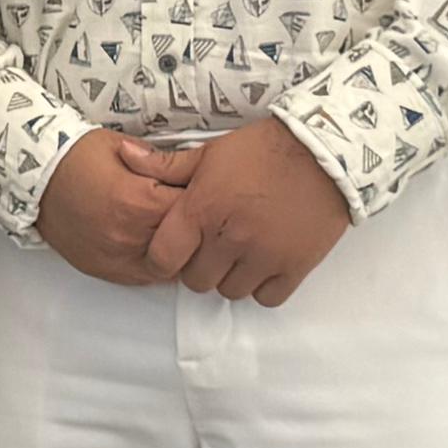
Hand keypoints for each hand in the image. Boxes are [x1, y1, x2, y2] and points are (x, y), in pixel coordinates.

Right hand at [34, 129, 202, 284]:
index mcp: (139, 203)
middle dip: (196, 228)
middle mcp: (130, 236)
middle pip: (186, 243)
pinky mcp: (103, 269)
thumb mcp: (124, 148)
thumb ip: (161, 164)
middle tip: (199, 214)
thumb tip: (189, 170)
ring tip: (180, 233)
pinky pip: (143, 277)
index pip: (194, 210)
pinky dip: (155, 264)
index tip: (207, 192)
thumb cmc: (76, 155)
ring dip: (178, 251)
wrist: (34, 175)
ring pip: (169, 268)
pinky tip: (157, 247)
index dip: (204, 198)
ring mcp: (116, 257)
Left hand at [145, 115, 352, 306]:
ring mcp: (263, 256)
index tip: (172, 251)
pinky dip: (262, 286)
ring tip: (239, 252)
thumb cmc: (262, 150)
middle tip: (210, 246)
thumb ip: (164, 165)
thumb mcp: (209, 152)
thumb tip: (123, 156)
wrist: (324, 152)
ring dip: (229, 277)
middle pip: (196, 281)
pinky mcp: (295, 267)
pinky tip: (263, 263)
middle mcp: (229, 238)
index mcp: (202, 210)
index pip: (162, 258)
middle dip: (198, 266)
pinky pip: (266, 297)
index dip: (162, 259)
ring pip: (230, 292)